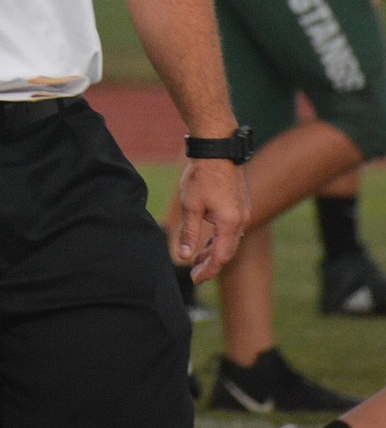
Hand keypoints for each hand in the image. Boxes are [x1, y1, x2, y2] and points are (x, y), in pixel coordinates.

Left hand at [174, 159, 249, 283]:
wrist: (217, 147)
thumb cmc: (202, 174)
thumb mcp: (191, 205)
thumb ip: (189, 233)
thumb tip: (185, 257)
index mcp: (229, 223)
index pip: (220, 257)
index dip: (207, 271)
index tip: (194, 279)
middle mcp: (241, 219)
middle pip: (227, 251)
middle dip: (211, 264)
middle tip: (195, 274)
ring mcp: (243, 211)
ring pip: (230, 240)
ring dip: (215, 251)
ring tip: (198, 259)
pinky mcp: (241, 203)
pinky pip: (232, 229)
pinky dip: (220, 238)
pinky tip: (208, 240)